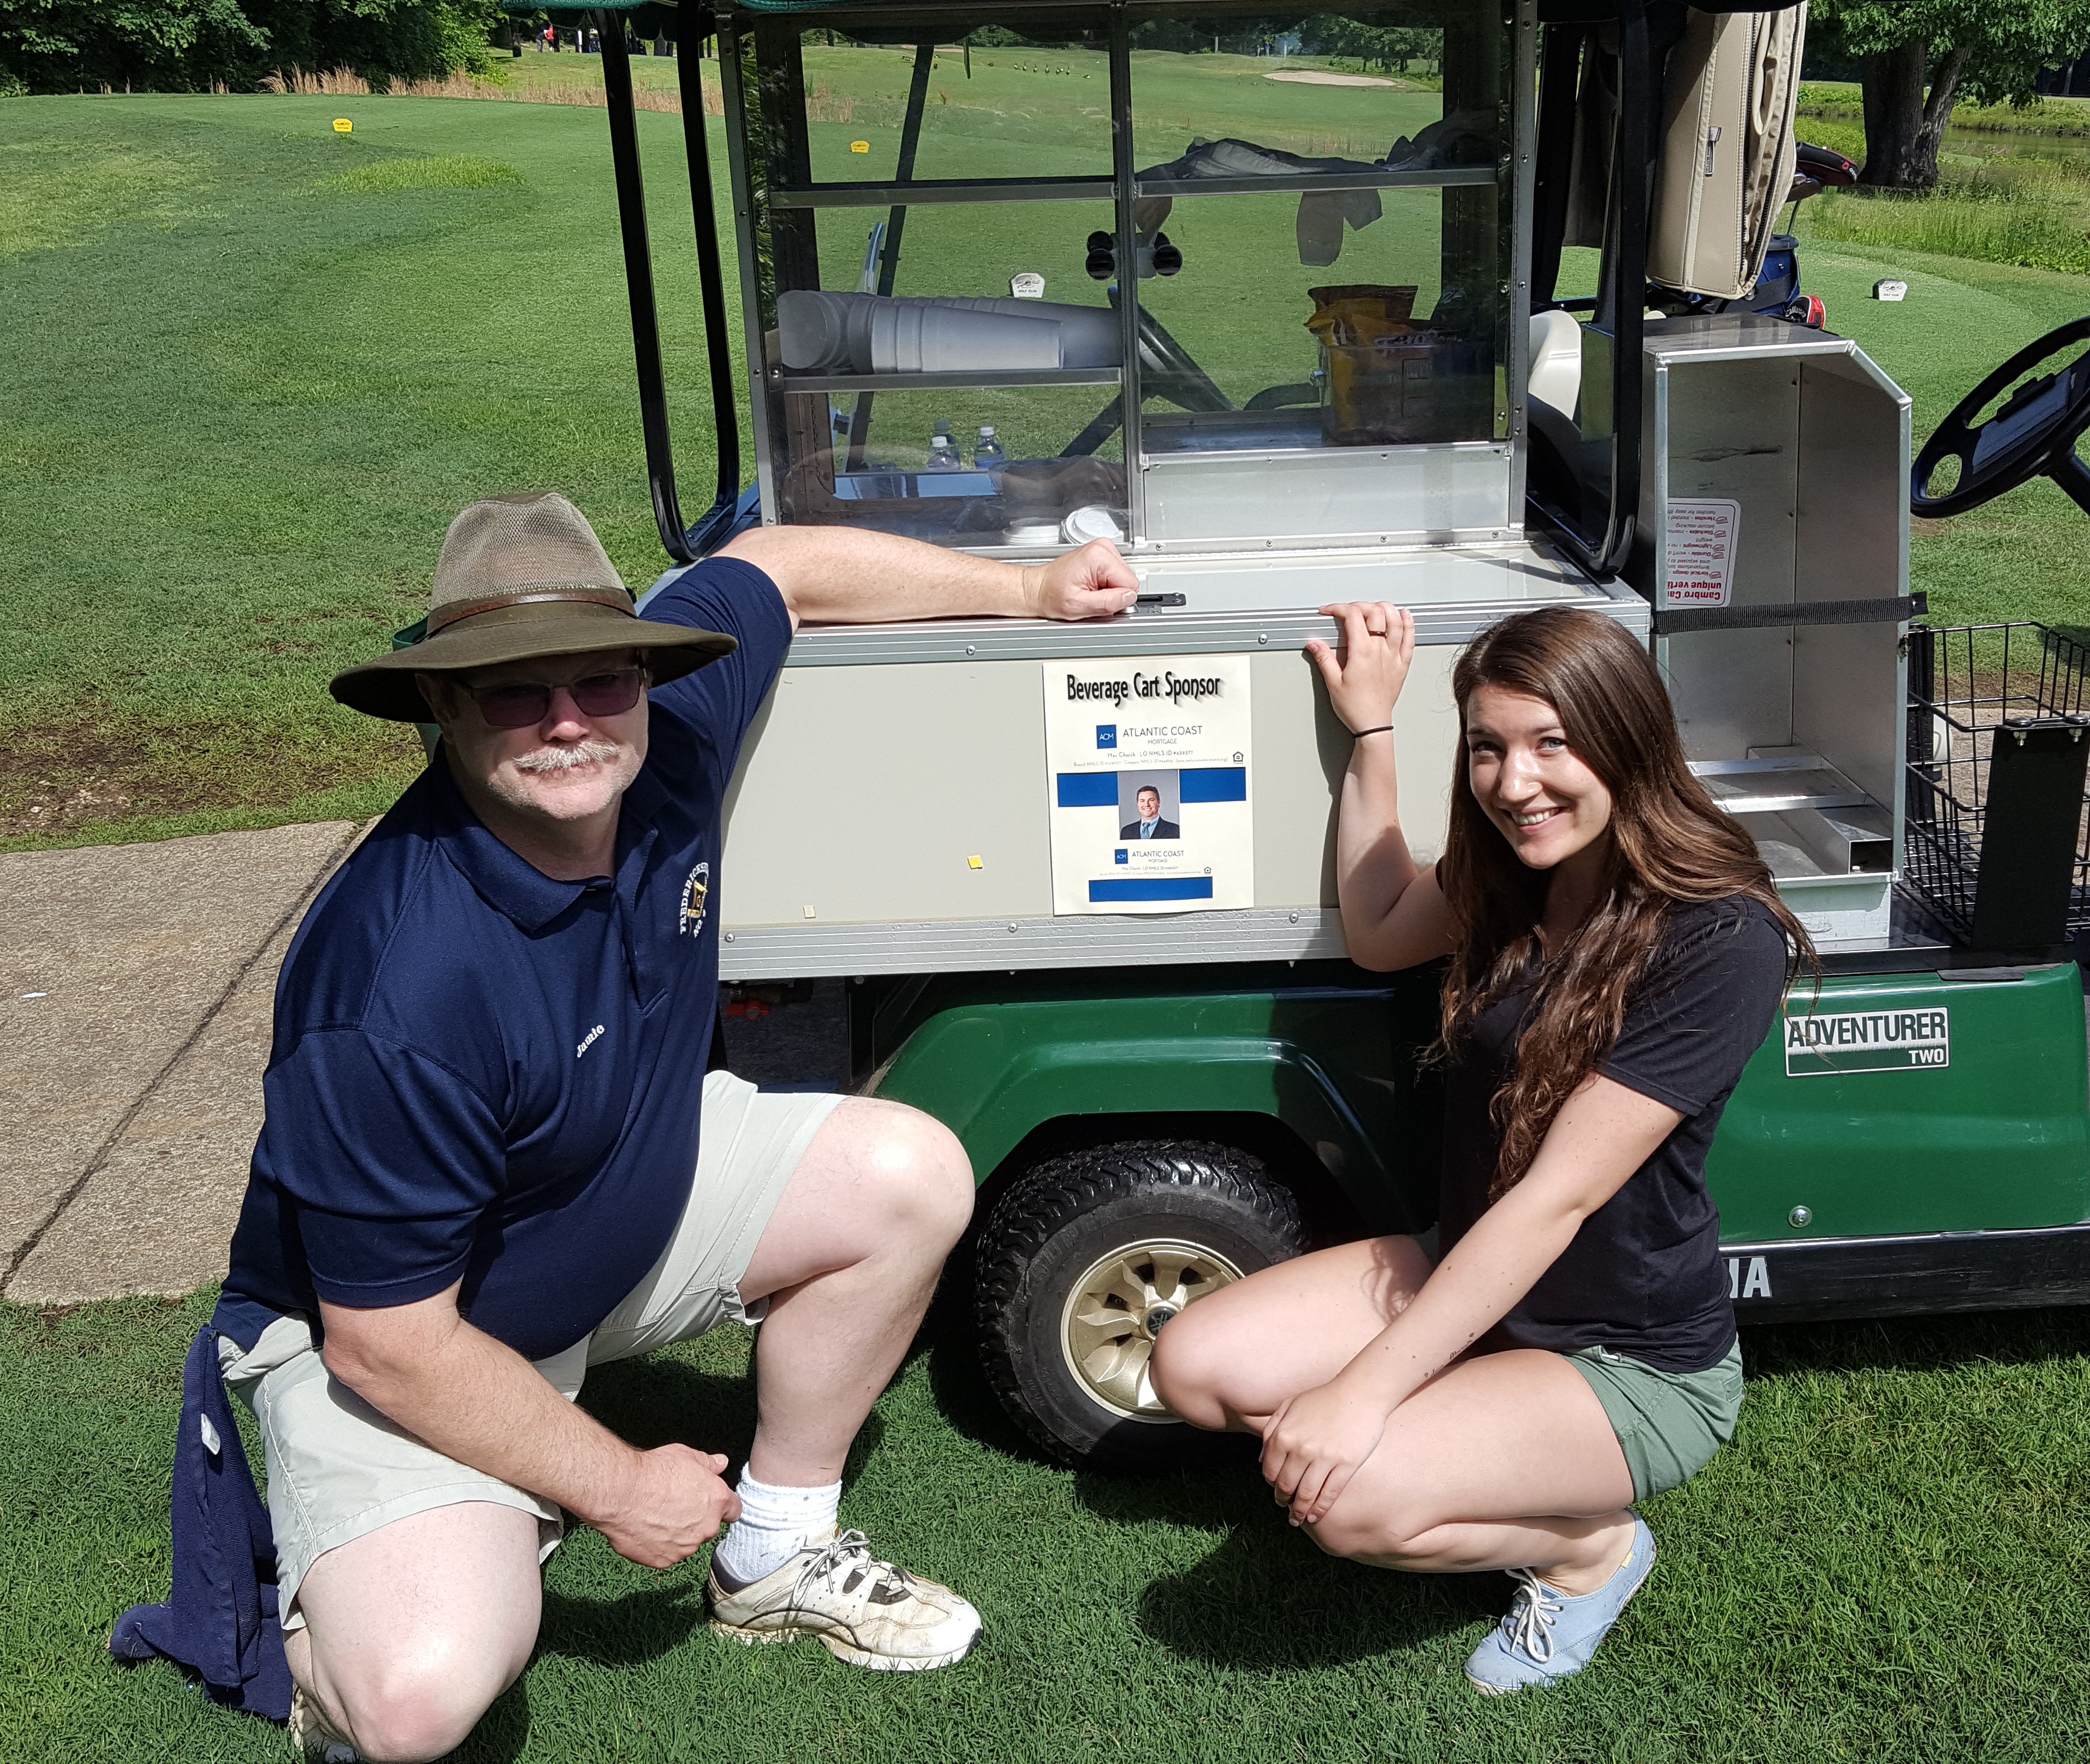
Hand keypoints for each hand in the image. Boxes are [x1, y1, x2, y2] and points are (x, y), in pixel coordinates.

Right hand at [592, 1444, 740, 1569]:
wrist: (621, 1494)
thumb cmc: (653, 1471)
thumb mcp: (685, 1455)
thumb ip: (708, 1462)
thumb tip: (721, 1462)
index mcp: (717, 1501)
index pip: (734, 1510)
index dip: (722, 1506)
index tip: (709, 1503)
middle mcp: (706, 1527)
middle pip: (708, 1526)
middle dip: (696, 1519)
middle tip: (673, 1504)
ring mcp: (685, 1548)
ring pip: (686, 1542)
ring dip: (677, 1533)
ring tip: (655, 1516)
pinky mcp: (664, 1561)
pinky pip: (666, 1554)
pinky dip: (658, 1545)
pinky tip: (645, 1529)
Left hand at [1026, 538, 1139, 620]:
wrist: (1038, 588)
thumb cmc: (1051, 594)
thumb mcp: (1078, 605)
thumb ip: (1108, 602)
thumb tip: (1128, 598)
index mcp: (1099, 556)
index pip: (1130, 584)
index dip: (1116, 598)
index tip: (1097, 598)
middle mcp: (1103, 548)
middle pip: (1127, 580)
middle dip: (1112, 593)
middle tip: (1090, 595)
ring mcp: (1103, 549)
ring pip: (1123, 578)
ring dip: (1108, 588)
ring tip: (1087, 589)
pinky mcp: (1102, 554)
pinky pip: (1116, 575)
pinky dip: (1104, 584)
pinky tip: (1089, 584)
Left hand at [1260, 1378, 1386, 1526]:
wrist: (1360, 1392)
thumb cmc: (1323, 1399)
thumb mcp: (1289, 1406)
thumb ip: (1271, 1430)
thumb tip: (1260, 1460)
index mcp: (1284, 1435)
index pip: (1270, 1471)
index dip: (1272, 1485)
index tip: (1277, 1491)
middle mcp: (1301, 1448)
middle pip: (1286, 1486)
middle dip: (1284, 1501)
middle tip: (1286, 1508)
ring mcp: (1324, 1458)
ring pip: (1306, 1495)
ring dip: (1300, 1511)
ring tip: (1298, 1519)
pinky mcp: (1346, 1465)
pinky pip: (1329, 1494)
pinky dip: (1320, 1509)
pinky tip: (1316, 1516)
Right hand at [1306, 603, 1414, 735]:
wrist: (1373, 724)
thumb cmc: (1355, 707)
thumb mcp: (1333, 682)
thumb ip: (1324, 658)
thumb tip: (1315, 643)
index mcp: (1362, 652)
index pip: (1352, 615)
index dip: (1338, 608)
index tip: (1329, 611)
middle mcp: (1381, 650)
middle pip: (1375, 611)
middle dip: (1359, 604)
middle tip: (1347, 610)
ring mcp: (1394, 656)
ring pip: (1396, 619)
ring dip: (1385, 608)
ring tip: (1373, 608)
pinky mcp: (1402, 664)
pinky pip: (1410, 637)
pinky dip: (1408, 622)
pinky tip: (1404, 616)